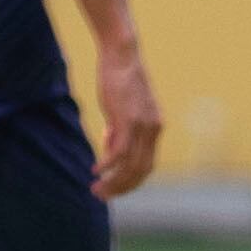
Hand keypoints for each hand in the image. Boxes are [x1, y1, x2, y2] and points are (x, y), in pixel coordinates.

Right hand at [92, 41, 161, 199]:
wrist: (122, 54)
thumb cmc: (119, 77)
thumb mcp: (123, 107)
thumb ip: (119, 127)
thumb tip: (110, 142)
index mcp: (155, 128)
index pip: (147, 165)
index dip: (131, 181)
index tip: (114, 188)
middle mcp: (153, 130)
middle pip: (140, 171)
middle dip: (121, 188)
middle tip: (102, 196)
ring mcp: (142, 126)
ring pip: (130, 166)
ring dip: (113, 181)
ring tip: (96, 189)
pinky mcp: (128, 120)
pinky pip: (118, 152)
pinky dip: (107, 165)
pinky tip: (95, 170)